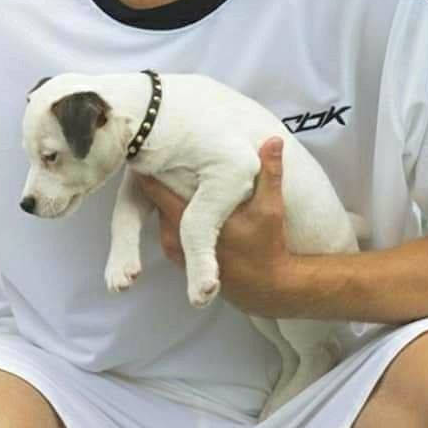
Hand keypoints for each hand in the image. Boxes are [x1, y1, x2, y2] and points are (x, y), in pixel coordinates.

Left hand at [137, 138, 295, 315]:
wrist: (264, 288)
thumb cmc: (267, 247)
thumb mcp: (271, 209)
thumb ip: (270, 174)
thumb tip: (274, 140)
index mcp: (187, 222)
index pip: (154, 186)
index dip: (153, 161)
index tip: (156, 139)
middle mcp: (172, 236)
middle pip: (153, 195)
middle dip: (160, 171)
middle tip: (165, 144)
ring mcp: (173, 247)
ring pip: (159, 208)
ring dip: (166, 189)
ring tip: (174, 162)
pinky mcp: (177, 254)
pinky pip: (166, 221)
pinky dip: (171, 205)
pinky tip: (185, 190)